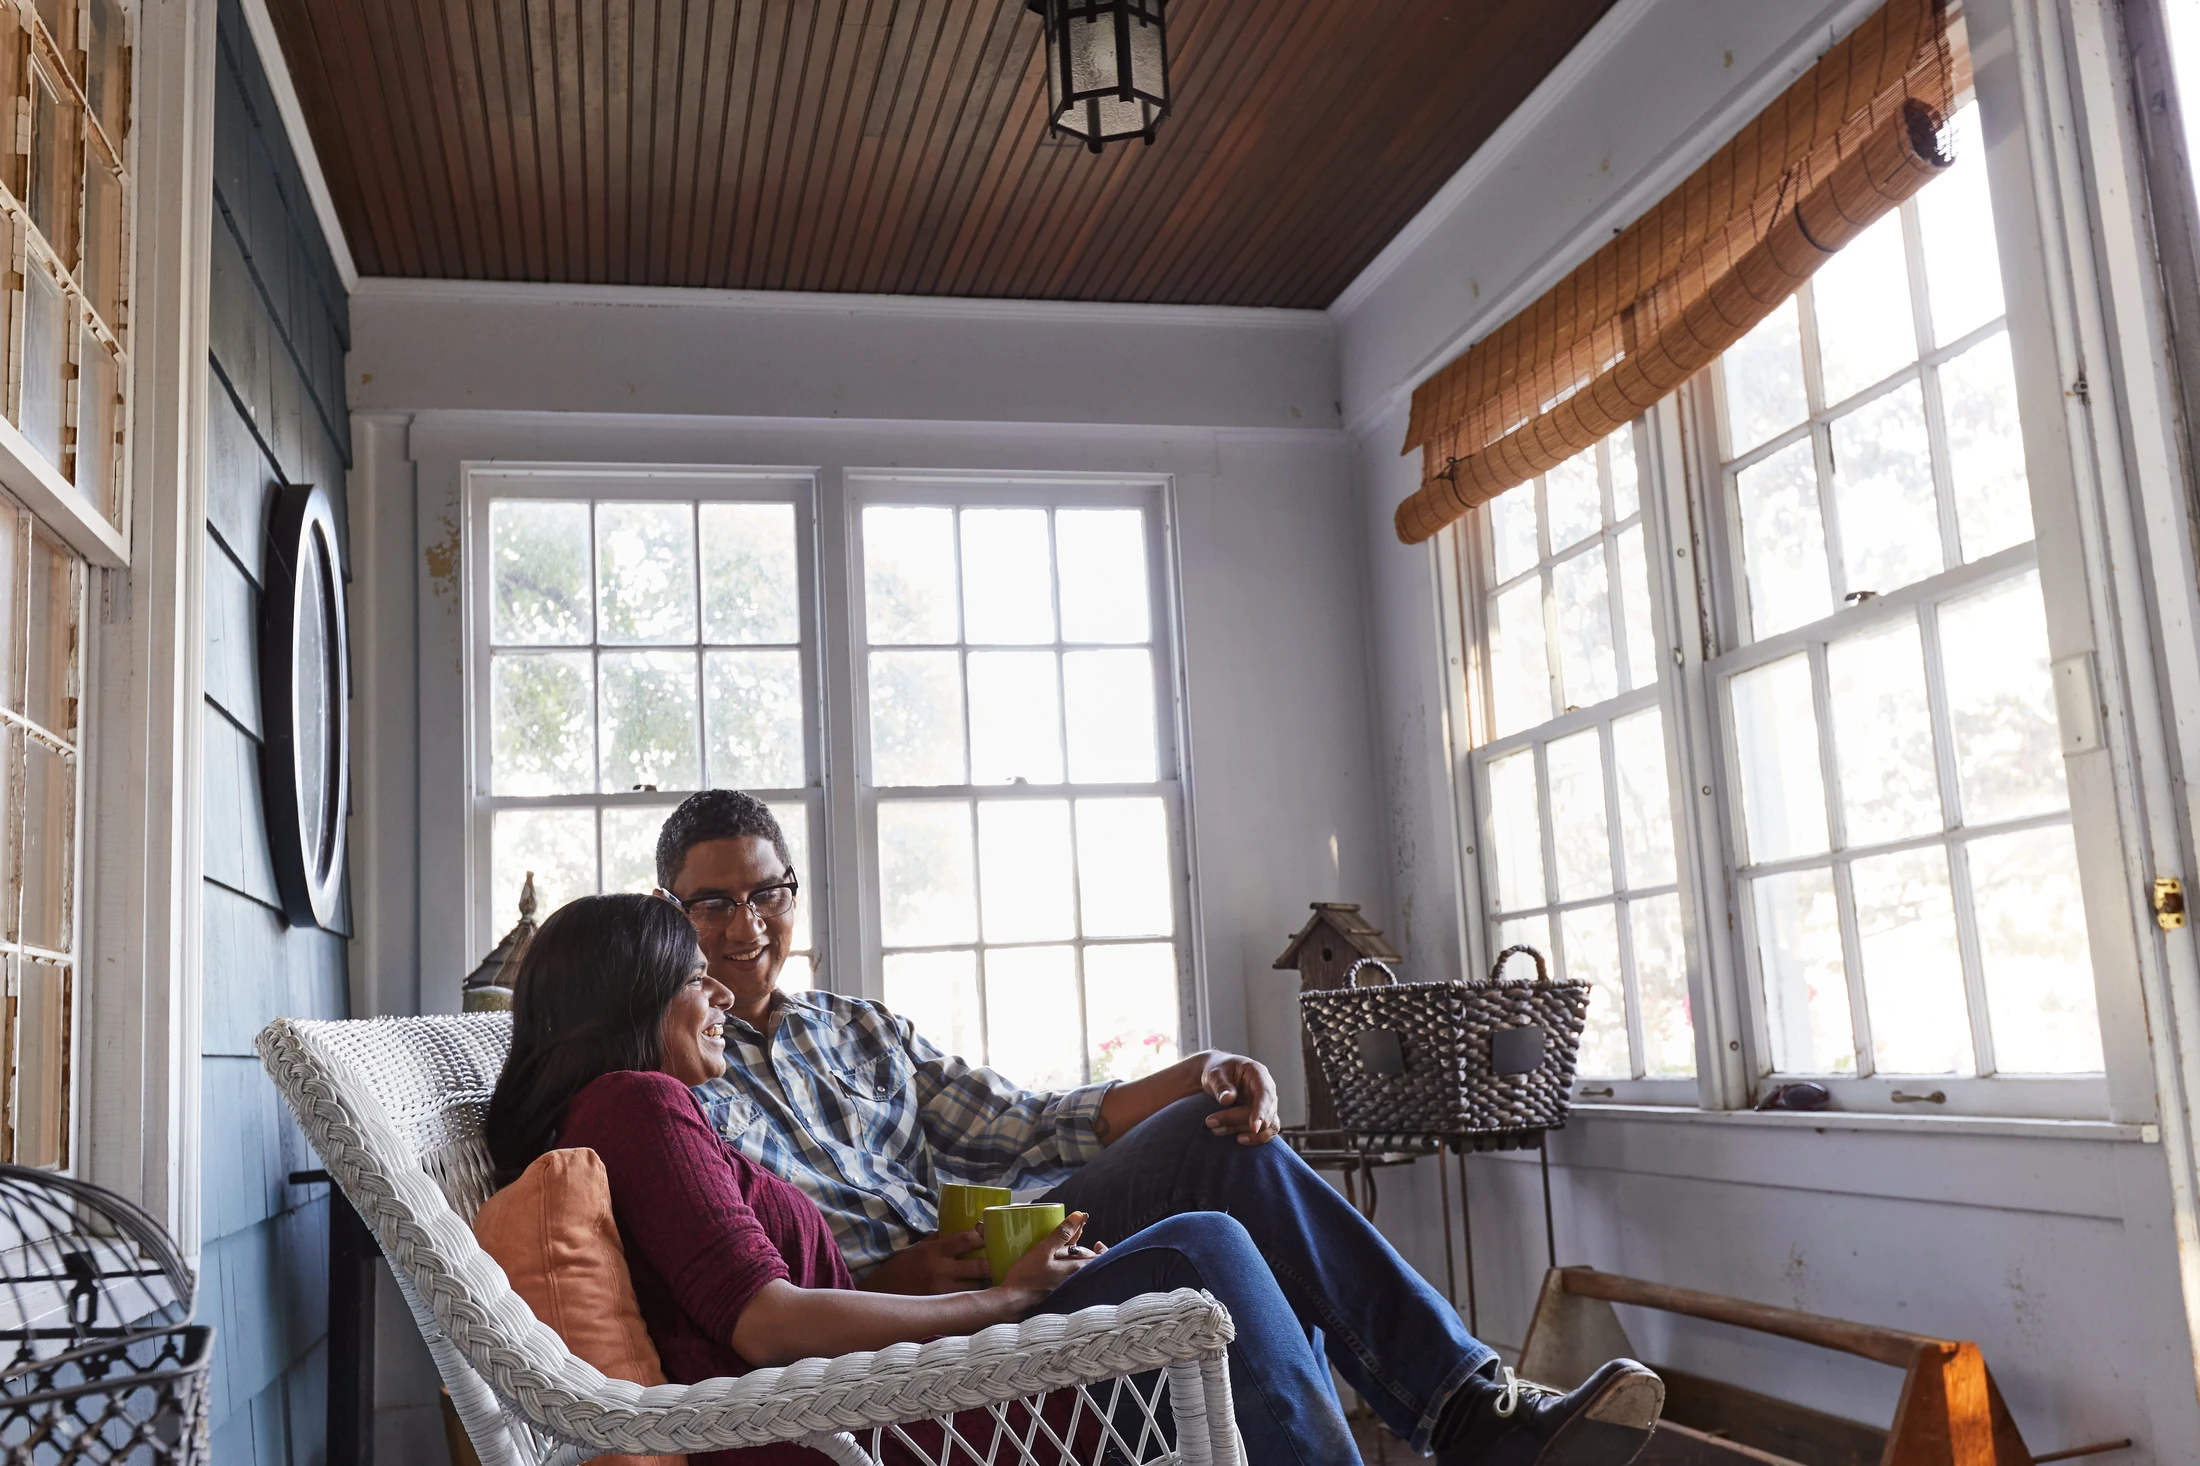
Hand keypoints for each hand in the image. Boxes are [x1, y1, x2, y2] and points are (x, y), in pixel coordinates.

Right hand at [858, 1230, 991, 1294]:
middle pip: (981, 1266)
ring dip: (989, 1283)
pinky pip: (967, 1302)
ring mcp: (944, 1291)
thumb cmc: (901, 1268)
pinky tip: (986, 1298)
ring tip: (1000, 1280)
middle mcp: (941, 1270)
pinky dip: (978, 1299)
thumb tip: (962, 1230)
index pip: (968, 1239)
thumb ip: (939, 1241)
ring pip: (978, 1287)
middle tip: (1004, 1260)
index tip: (991, 1234)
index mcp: (935, 1251)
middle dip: (994, 1263)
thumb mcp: (918, 1248)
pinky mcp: (943, 1307)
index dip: (984, 1235)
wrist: (880, 1295)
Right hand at [995, 1213, 1104, 1312]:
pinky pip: (1071, 1279)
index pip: (1101, 1261)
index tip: (1097, 1243)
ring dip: (1076, 1262)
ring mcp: (1068, 1289)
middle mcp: (1076, 1282)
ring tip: (1061, 1254)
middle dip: (1086, 1253)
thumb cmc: (1027, 1276)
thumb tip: (1079, 1216)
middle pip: (1090, 1265)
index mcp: (1076, 1270)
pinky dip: (1069, 1271)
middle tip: (1072, 1244)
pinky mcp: (1059, 1294)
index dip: (1103, 1251)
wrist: (1013, 1302)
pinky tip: (1057, 1268)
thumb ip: (1062, 1234)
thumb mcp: (1044, 1250)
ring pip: (1080, 1272)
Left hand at [1200, 1053, 1280, 1144]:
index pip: (1265, 1094)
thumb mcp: (1214, 1074)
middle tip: (1210, 1122)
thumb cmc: (1217, 1072)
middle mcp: (1267, 1090)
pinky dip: (1253, 1138)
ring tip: (1216, 1130)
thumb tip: (1228, 1099)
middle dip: (1237, 1120)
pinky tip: (1238, 1139)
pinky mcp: (1262, 1117)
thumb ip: (1221, 1085)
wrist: (1217, 1078)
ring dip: (1243, 1131)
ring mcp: (1267, 1104)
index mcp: (1258, 1074)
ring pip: (1265, 1125)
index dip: (1261, 1111)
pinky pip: (1265, 1132)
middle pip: (1264, 1112)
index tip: (1254, 1128)